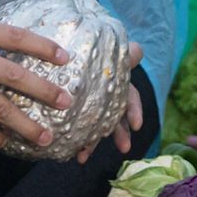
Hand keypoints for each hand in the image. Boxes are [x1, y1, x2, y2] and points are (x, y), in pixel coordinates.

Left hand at [73, 41, 145, 162]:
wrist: (58, 44)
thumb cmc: (85, 39)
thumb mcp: (102, 42)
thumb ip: (119, 49)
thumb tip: (139, 51)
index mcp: (114, 77)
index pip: (129, 94)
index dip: (134, 110)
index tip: (137, 126)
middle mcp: (105, 91)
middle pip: (115, 114)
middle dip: (119, 132)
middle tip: (124, 148)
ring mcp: (90, 101)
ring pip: (95, 123)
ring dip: (92, 142)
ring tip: (83, 157)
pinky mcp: (72, 106)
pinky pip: (76, 125)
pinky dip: (75, 140)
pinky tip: (71, 152)